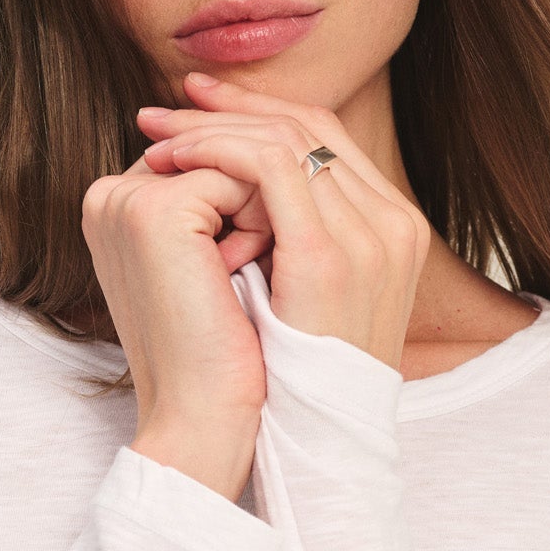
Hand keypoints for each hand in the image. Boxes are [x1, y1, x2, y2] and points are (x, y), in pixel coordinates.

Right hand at [80, 126, 271, 460]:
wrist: (204, 415)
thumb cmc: (223, 350)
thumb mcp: (217, 263)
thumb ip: (221, 205)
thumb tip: (274, 152)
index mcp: (116, 208)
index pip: (204, 156)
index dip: (251, 191)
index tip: (243, 256)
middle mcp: (109, 195)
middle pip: (218, 147)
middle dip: (259, 189)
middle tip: (252, 258)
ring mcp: (126, 199)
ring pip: (235, 156)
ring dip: (266, 204)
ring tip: (252, 267)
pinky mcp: (153, 211)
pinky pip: (242, 173)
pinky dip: (264, 219)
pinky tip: (247, 270)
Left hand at [138, 71, 431, 373]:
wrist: (290, 446)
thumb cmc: (276, 382)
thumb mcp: (292, 296)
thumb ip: (283, 240)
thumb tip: (228, 193)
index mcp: (392, 233)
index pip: (328, 139)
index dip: (262, 112)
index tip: (200, 106)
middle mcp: (392, 226)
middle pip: (309, 125)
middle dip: (231, 107)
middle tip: (166, 104)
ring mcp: (369, 238)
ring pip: (287, 136)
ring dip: (212, 128)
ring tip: (156, 135)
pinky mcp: (327, 255)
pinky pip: (269, 165)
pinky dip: (215, 151)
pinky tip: (171, 162)